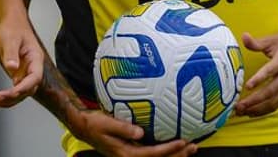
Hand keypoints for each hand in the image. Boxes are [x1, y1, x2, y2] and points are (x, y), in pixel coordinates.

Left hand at [0, 10, 42, 106]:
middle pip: (29, 89)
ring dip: (9, 100)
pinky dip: (7, 96)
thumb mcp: (10, 38)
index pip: (35, 77)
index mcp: (36, 58)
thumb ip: (11, 53)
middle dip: (14, 96)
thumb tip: (12, 68)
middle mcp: (33, 68)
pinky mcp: (18, 74)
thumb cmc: (13, 28)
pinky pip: (15, 89)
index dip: (25, 87)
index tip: (12, 92)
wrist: (11, 23)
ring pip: (22, 92)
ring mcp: (26, 72)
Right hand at [67, 108, 197, 156]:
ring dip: (175, 155)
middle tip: (193, 146)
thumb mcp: (106, 123)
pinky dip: (165, 152)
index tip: (183, 142)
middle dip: (178, 155)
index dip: (169, 150)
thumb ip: (123, 128)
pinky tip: (175, 147)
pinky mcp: (132, 152)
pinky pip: (152, 155)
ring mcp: (132, 156)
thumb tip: (140, 132)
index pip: (152, 154)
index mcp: (126, 153)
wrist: (84, 128)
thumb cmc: (94, 124)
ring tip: (190, 148)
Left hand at [233, 29, 277, 116]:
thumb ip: (257, 43)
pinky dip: (265, 110)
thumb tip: (243, 36)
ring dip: (258, 108)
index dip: (259, 79)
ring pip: (274, 101)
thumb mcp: (273, 39)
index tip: (247, 86)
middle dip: (254, 100)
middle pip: (271, 91)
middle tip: (239, 105)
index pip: (270, 71)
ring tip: (242, 112)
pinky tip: (253, 112)